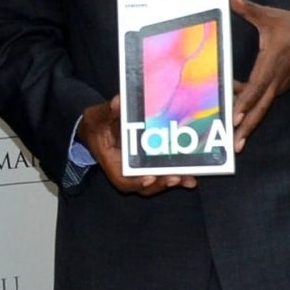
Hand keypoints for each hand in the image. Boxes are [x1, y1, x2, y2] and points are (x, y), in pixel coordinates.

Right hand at [79, 97, 195, 194]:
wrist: (98, 131)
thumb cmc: (97, 125)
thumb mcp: (97, 117)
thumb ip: (107, 111)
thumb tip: (117, 102)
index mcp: (112, 163)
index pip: (123, 179)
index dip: (136, 182)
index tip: (149, 178)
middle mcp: (127, 171)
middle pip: (145, 186)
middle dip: (161, 183)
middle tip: (175, 178)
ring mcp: (140, 171)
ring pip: (157, 183)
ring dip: (173, 182)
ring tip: (188, 180)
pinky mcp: (150, 166)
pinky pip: (164, 174)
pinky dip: (178, 177)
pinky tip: (192, 177)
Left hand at [227, 0, 289, 148]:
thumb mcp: (270, 15)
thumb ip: (248, 8)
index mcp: (272, 63)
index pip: (257, 87)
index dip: (246, 103)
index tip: (235, 117)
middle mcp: (276, 79)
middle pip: (260, 108)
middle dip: (247, 127)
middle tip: (234, 145)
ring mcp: (280, 85)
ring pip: (262, 108)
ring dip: (249, 124)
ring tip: (235, 141)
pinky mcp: (281, 87)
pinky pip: (264, 101)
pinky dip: (252, 110)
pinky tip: (236, 113)